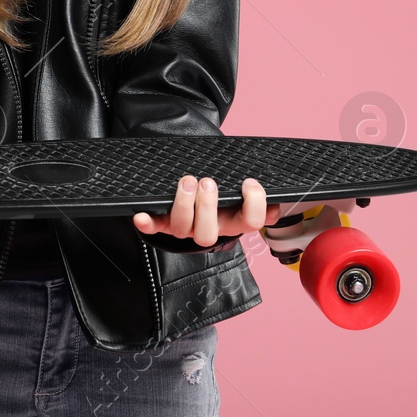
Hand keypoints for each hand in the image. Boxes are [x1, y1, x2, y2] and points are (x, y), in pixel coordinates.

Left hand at [132, 175, 280, 246]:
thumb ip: (259, 194)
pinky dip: (147, 223)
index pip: (252, 222)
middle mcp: (212, 229)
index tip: (248, 182)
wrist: (199, 185)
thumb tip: (276, 201)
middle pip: (209, 234)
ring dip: (183, 205)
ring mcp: (188, 227)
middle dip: (208, 206)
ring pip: (183, 230)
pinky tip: (141, 216)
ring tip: (186, 181)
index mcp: (235, 220)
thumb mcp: (244, 188)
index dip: (254, 204)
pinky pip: (155, 227)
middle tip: (207, 182)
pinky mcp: (165, 221)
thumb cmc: (226, 185)